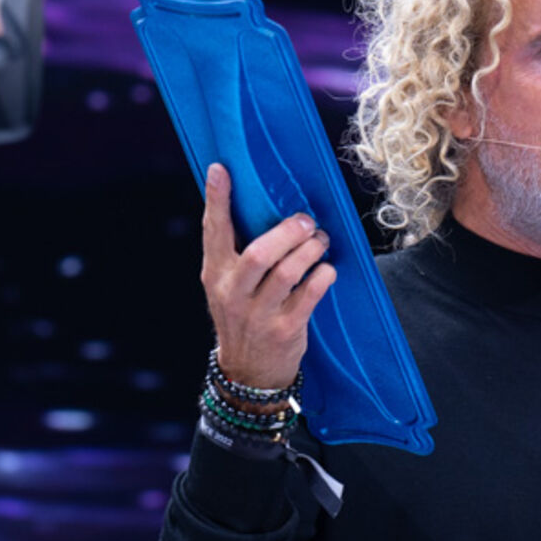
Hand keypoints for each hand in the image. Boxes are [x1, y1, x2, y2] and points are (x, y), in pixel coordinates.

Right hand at [200, 162, 336, 388]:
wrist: (248, 371)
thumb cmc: (243, 315)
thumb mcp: (227, 286)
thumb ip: (235, 252)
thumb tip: (252, 203)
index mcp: (216, 275)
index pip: (213, 232)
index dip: (216, 200)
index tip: (221, 169)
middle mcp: (234, 294)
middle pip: (259, 254)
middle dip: (286, 233)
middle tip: (306, 221)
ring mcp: (259, 314)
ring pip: (288, 273)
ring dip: (310, 251)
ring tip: (320, 241)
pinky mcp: (286, 329)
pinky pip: (310, 295)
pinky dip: (323, 276)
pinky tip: (327, 270)